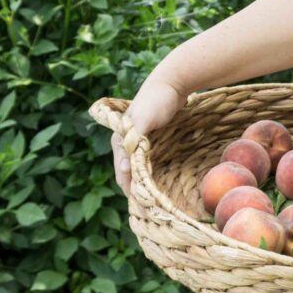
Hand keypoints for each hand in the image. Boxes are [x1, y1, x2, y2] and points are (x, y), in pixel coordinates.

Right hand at [112, 77, 188, 199]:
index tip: (145, 207)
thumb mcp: (145, 118)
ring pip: (140, 170)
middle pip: (129, 175)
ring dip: (147, 184)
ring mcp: (139, 143)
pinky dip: (155, 173)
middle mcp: (126, 144)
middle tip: (153, 209)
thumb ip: (134, 139)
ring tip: (159, 202)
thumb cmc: (157, 100)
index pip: (122, 173)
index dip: (131, 190)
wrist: (173, 82)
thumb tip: (126, 168)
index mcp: (120, 140)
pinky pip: (151, 162)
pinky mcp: (153, 141)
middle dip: (138, 191)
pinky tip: (166, 183)